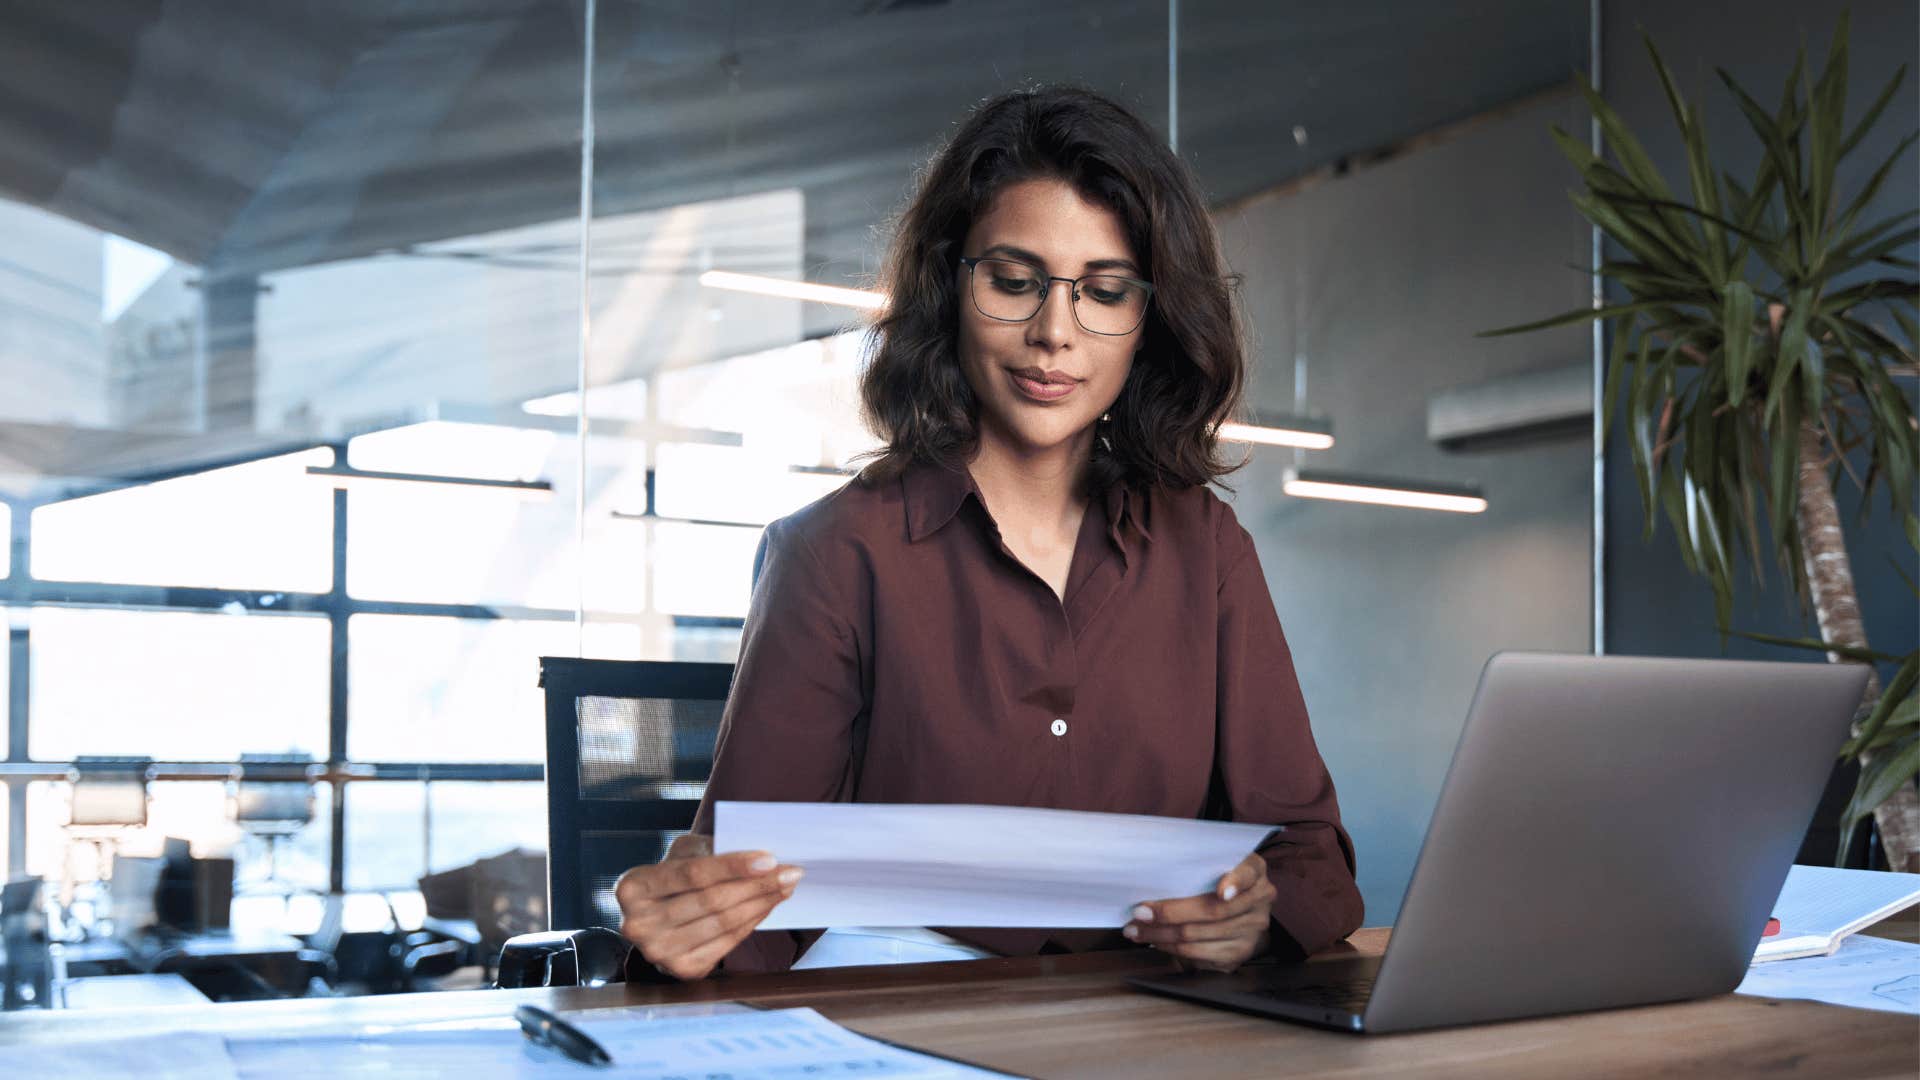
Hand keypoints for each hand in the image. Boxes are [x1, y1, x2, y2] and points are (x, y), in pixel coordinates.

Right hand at [612, 833, 802, 980]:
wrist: (656, 914)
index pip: (692, 874)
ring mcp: (659, 952)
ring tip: (785, 886)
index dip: (733, 866)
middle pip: (711, 901)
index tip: (770, 858)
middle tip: (790, 872)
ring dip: (762, 903)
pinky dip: (753, 923)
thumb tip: (761, 859)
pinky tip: (767, 906)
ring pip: (723, 923)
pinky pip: (727, 944)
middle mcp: (638, 925)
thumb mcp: (681, 852)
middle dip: (757, 885)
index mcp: (632, 887)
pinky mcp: (682, 970)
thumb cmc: (673, 876)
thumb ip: (710, 851)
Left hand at [1122, 852, 1274, 971]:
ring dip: (1162, 934)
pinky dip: (1172, 948)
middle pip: (1213, 911)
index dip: (1235, 882)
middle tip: (1140, 912)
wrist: (1238, 907)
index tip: (1221, 892)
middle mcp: (1259, 900)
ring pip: (1200, 934)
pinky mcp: (1240, 952)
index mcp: (1254, 870)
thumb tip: (1152, 878)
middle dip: (1170, 913)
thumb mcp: (1213, 863)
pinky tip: (1156, 941)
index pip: (1248, 873)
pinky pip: (1200, 953)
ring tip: (1137, 930)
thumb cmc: (1215, 878)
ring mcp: (1252, 929)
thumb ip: (1195, 866)